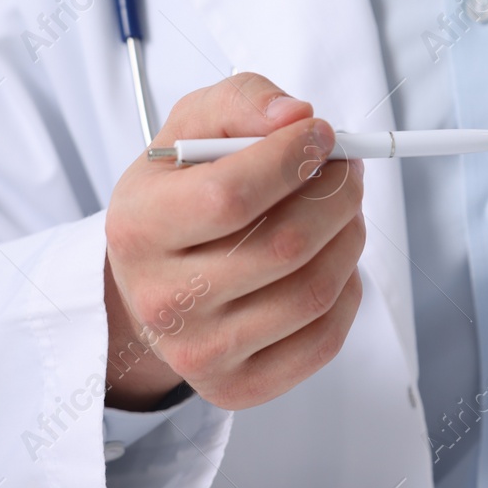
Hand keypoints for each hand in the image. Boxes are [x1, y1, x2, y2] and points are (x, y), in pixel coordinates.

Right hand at [104, 74, 364, 409]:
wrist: (153, 276)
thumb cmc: (181, 191)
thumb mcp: (192, 127)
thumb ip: (242, 102)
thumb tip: (295, 115)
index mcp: (138, 227)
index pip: (230, 195)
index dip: (292, 157)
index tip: (320, 134)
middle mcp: (162, 299)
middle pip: (284, 247)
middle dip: (336, 195)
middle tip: (345, 170)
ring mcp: (199, 351)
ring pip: (313, 291)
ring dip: (349, 237)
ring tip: (340, 210)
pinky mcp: (237, 385)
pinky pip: (323, 339)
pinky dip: (347, 290)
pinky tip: (329, 260)